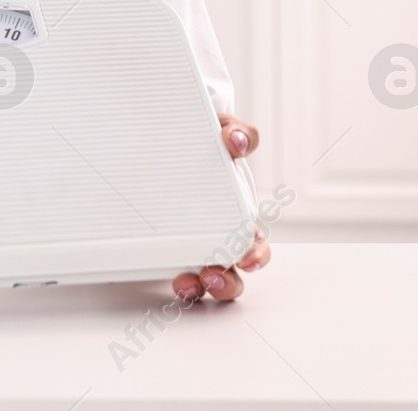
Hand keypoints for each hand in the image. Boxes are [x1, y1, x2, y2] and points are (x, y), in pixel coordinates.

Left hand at [171, 113, 269, 302]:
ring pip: (204, 280)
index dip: (255, 257)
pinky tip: (162, 274)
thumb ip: (237, 132)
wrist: (166, 133)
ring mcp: (191, 243)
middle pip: (232, 274)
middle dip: (225, 283)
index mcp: (237, 216)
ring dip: (198, 288)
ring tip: (184, 285)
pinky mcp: (164, 245)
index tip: (246, 261)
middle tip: (210, 276)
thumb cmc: (204, 140)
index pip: (254, 244)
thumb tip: (237, 142)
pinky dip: (172, 277)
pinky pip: (171, 268)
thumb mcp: (222, 129)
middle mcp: (218, 236)